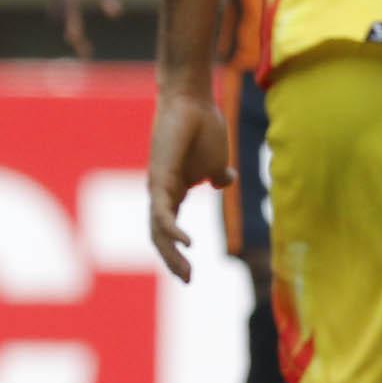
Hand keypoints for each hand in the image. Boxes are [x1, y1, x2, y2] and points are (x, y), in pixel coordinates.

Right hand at [50, 0, 121, 60]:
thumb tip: (115, 15)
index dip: (72, 18)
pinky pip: (59, 12)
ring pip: (58, 14)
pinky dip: (68, 26)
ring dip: (69, 32)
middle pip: (62, 11)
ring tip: (86, 52)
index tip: (75, 37)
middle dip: (71, 31)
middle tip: (86, 53)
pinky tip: (81, 41)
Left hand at [145, 85, 231, 280]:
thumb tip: (224, 182)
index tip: (189, 274)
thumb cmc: (203, 127)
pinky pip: (162, 213)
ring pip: (157, 230)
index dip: (177, 253)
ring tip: (186, 272)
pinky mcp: (159, 178)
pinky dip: (172, 230)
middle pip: (160, 236)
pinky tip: (186, 243)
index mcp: (174, 192)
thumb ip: (218, 175)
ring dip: (171, 254)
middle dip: (173, 261)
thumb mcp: (217, 160)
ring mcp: (157, 187)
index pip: (169, 230)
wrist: (193, 103)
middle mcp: (161, 193)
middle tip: (188, 280)